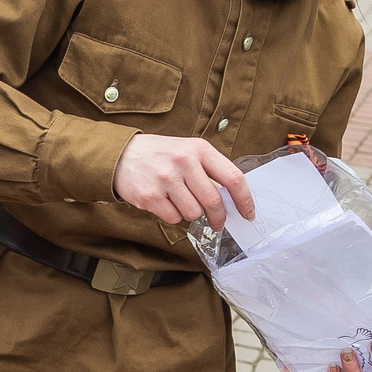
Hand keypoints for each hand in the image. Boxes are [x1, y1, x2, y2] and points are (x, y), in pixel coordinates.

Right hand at [113, 134, 254, 229]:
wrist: (123, 155)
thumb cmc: (162, 155)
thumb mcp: (188, 151)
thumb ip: (210, 171)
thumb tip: (232, 199)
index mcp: (199, 149)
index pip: (233, 177)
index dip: (244, 200)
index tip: (248, 213)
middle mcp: (184, 162)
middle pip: (213, 201)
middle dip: (219, 217)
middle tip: (217, 223)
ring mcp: (166, 179)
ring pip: (193, 213)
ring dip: (191, 213)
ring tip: (180, 201)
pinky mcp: (150, 196)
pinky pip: (174, 218)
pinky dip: (173, 215)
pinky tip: (165, 202)